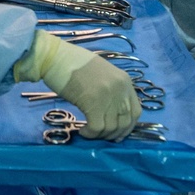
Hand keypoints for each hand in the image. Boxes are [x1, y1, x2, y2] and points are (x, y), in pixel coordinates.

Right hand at [14, 31, 140, 141]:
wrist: (58, 58)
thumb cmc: (76, 65)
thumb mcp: (103, 75)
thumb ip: (112, 91)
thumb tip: (113, 114)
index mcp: (125, 82)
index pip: (136, 112)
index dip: (128, 127)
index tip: (117, 134)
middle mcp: (120, 90)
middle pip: (125, 122)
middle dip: (114, 134)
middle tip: (101, 136)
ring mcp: (108, 96)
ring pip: (111, 127)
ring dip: (100, 135)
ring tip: (89, 131)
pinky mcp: (93, 103)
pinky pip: (97, 128)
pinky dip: (90, 134)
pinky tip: (83, 131)